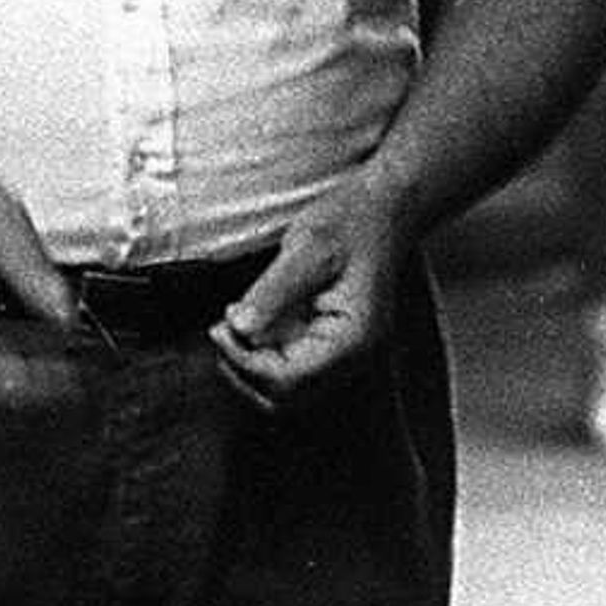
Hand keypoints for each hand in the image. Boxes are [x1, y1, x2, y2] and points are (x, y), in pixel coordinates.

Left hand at [210, 169, 402, 405]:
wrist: (384, 209)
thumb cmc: (353, 221)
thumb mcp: (308, 247)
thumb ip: (272, 292)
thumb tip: (239, 328)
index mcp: (354, 339)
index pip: (289, 380)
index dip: (246, 362)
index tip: (220, 329)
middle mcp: (354, 357)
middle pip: (285, 396)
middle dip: (244, 369)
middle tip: (221, 329)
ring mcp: (343, 353)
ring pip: (286, 388)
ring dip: (251, 364)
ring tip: (231, 324)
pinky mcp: (331, 342)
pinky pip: (291, 365)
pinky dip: (262, 352)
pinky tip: (249, 320)